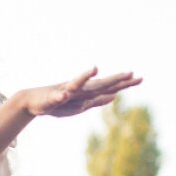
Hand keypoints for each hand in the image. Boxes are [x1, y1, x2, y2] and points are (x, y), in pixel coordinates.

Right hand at [11, 68, 141, 117]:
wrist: (34, 102)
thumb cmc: (59, 104)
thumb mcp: (82, 105)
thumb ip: (98, 100)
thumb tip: (115, 96)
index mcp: (87, 92)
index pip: (110, 87)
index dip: (124, 84)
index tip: (140, 78)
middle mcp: (80, 90)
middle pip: (100, 84)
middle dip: (114, 80)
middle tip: (130, 73)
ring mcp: (67, 92)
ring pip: (79, 86)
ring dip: (86, 78)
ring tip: (95, 69)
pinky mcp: (53, 97)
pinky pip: (58, 95)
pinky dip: (62, 93)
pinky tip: (65, 92)